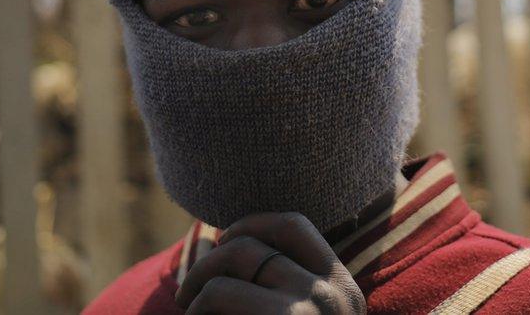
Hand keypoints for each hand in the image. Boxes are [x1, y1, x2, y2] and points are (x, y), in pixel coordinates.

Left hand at [175, 212, 366, 313]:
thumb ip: (287, 291)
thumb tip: (229, 246)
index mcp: (344, 291)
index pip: (295, 226)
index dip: (252, 224)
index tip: (223, 242)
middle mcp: (333, 295)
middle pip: (254, 244)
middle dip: (211, 259)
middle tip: (186, 293)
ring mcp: (310, 310)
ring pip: (234, 263)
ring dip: (198, 284)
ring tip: (188, 309)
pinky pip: (220, 293)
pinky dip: (197, 306)